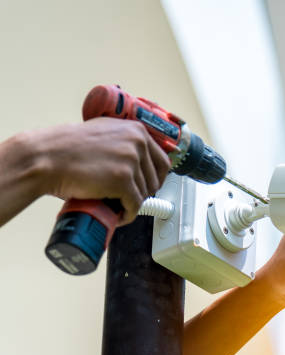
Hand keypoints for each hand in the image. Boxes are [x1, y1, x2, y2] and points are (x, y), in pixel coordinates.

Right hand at [24, 117, 170, 224]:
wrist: (46, 157)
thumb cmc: (67, 148)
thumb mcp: (104, 133)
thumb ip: (124, 141)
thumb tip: (139, 159)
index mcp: (136, 130)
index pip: (162, 161)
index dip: (156, 178)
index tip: (150, 187)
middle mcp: (138, 143)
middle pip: (154, 179)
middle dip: (143, 193)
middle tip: (128, 199)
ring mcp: (131, 161)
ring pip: (144, 194)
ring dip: (131, 204)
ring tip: (116, 206)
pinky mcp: (123, 180)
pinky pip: (135, 205)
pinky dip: (128, 215)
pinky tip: (118, 216)